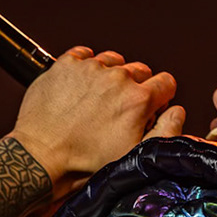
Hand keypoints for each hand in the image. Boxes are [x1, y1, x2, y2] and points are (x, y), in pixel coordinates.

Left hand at [9, 46, 179, 194]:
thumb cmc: (82, 162)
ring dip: (110, 75)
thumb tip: (176, 112)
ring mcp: (90, 68)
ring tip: (97, 97)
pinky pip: (83, 54)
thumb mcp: (133, 155)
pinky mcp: (65, 65)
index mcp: (137, 100)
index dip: (159, 97)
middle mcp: (116, 78)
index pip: (166, 82)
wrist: (40, 156)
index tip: (148, 108)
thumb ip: (165, 131)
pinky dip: (85, 66)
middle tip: (118, 109)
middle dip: (135, 87)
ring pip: (112, 60)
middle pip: (140, 71)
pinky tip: (79, 85)